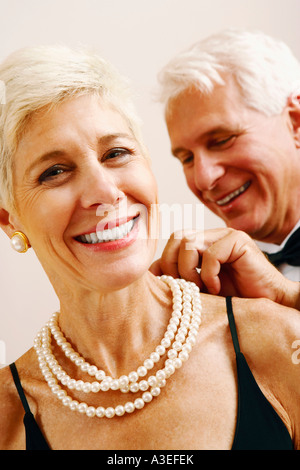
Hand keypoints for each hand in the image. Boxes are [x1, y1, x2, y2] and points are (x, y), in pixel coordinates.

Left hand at [150, 228, 299, 308]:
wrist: (267, 306)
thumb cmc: (232, 301)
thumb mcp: (197, 291)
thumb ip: (177, 279)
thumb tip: (148, 274)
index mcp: (200, 246)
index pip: (171, 245)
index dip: (164, 266)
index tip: (168, 289)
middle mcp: (210, 237)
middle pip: (176, 237)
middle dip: (173, 265)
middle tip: (185, 288)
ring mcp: (224, 236)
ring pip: (188, 242)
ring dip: (189, 271)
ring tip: (202, 289)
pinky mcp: (238, 240)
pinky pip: (211, 252)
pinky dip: (209, 274)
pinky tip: (217, 288)